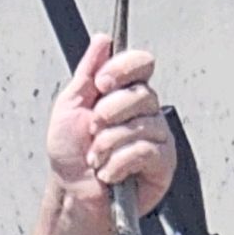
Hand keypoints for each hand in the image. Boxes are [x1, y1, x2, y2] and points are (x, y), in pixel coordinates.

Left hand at [47, 34, 177, 209]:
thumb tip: (103, 41)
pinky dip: (119, 163)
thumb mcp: (70, 106)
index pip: (141, 64)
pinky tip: (110, 173)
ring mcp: (157, 137)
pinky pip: (146, 151)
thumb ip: (87, 72)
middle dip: (108, 114)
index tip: (101, 85)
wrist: (72, 194)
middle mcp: (145, 111)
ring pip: (141, 125)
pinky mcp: (163, 163)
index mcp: (124, 93)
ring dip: (108, 145)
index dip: (122, 70)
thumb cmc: (71, 156)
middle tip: (93, 131)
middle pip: (142, 94)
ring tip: (97, 158)